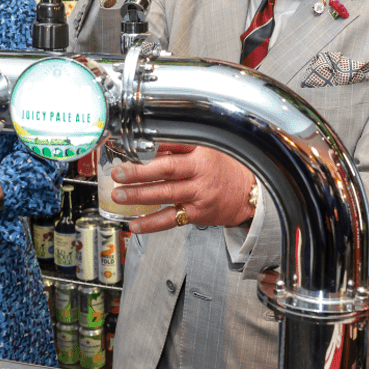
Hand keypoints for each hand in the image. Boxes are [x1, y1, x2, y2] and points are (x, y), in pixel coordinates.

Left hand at [110, 143, 256, 233]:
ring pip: (165, 193)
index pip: (173, 144)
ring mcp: (199, 193)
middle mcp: (199, 171)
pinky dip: (152, 223)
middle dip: (139, 171)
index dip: (149, 145)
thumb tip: (143, 146)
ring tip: (120, 195)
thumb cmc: (222, 169)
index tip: (127, 145)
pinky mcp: (197, 212)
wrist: (249, 194)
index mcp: (200, 151)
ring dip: (139, 195)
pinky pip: (171, 218)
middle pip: (166, 169)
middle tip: (118, 173)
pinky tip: (135, 224)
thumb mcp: (205, 150)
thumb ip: (177, 148)